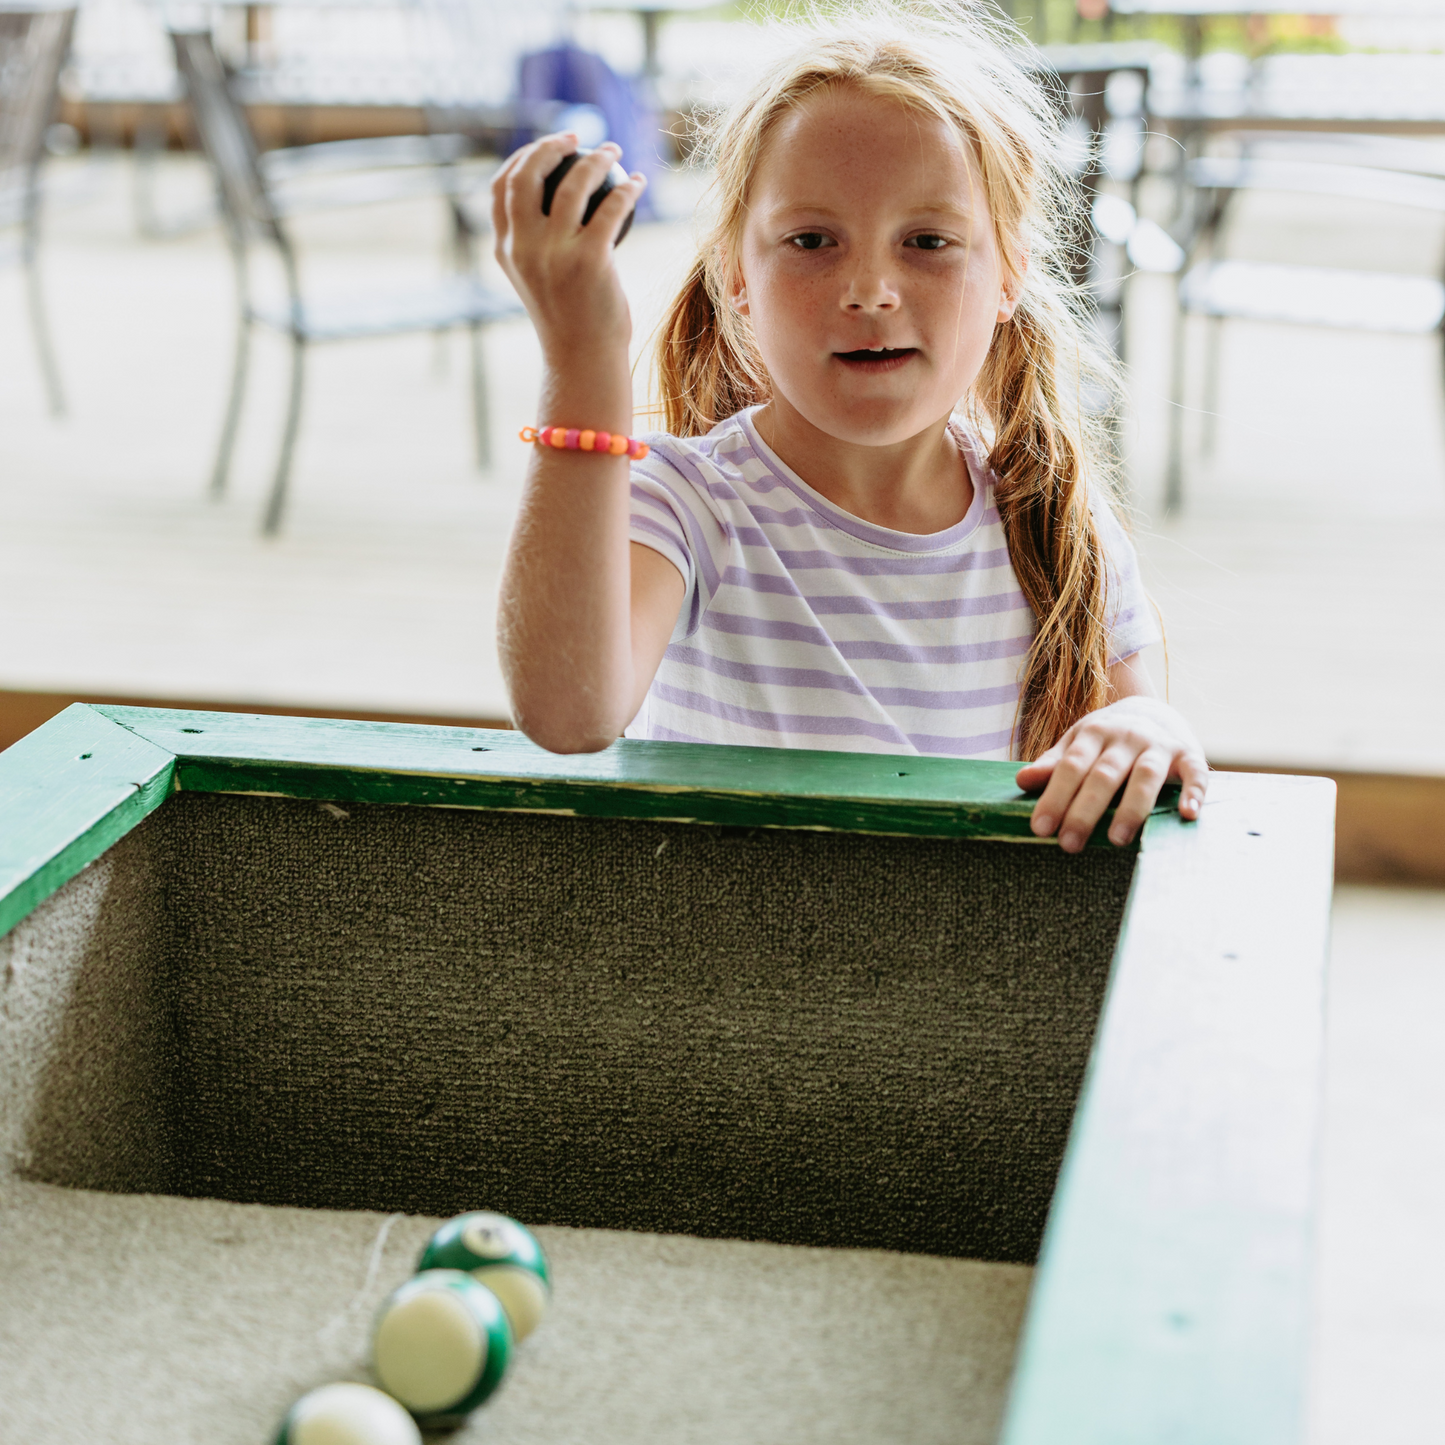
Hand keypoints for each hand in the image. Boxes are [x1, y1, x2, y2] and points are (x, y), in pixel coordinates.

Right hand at [490, 134, 647, 365]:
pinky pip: (611, 208)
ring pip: (573, 185)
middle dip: (550, 145)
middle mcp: (524, 248)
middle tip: (577, 139)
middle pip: (527, 175)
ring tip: (614, 150)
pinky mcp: (589, 261)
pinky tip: (638, 182)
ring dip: (597, 159)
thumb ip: (535, 243)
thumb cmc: (569, 318)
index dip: (522, 157)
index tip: (549, 148)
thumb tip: (554, 198)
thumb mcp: (538, 278)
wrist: (583, 359)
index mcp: (506, 250)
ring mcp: (555, 254)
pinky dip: (627, 188)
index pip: (501, 188)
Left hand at [1015, 697, 1207, 853]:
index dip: (1055, 797)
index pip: (1071, 766)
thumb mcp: (1077, 743)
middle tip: (1069, 844)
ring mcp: (1159, 745)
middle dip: (1085, 811)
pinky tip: (1187, 815)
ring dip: (1132, 808)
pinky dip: (1193, 792)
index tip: (1040, 828)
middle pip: (1104, 775)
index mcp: (1094, 734)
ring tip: (1116, 839)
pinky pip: (1194, 772)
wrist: (1154, 709)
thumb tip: (1022, 780)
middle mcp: (1126, 737)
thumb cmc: (1107, 738)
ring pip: (1146, 776)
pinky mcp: (1189, 754)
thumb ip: (1053, 764)